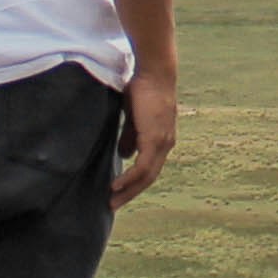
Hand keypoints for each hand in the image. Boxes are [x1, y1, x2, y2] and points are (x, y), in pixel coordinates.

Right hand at [111, 64, 178, 206]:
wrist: (154, 72)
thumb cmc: (142, 89)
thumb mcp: (133, 117)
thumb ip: (130, 136)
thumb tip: (124, 156)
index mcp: (161, 139)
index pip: (149, 168)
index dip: (135, 182)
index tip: (119, 192)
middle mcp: (165, 144)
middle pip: (149, 177)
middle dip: (131, 192)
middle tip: (113, 205)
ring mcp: (162, 143)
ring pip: (146, 176)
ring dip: (128, 190)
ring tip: (112, 200)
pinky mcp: (155, 139)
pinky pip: (142, 167)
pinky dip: (129, 179)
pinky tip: (116, 186)